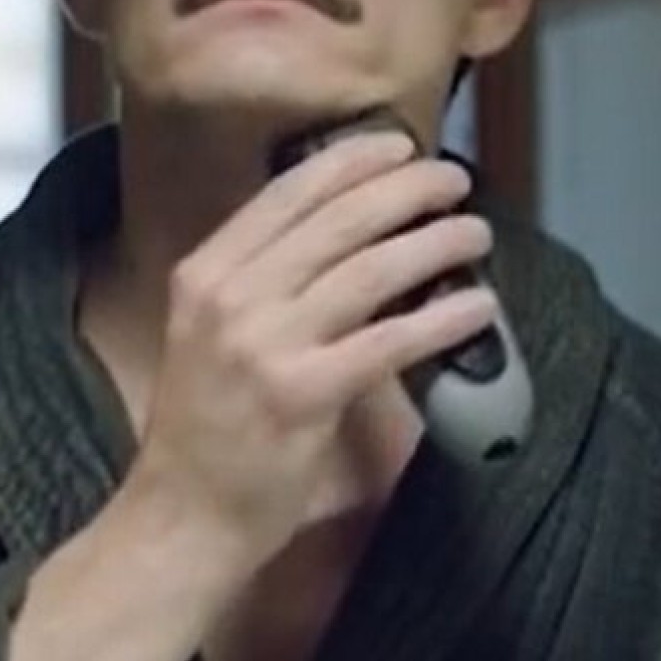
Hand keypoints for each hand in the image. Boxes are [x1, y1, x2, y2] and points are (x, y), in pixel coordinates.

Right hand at [127, 129, 497, 565]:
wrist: (182, 514)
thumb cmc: (207, 424)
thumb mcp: (210, 330)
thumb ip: (264, 279)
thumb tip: (350, 233)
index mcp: (206, 270)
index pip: (289, 192)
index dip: (352, 161)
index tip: (400, 146)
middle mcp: (230, 296)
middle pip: (339, 220)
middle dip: (408, 189)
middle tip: (454, 181)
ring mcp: (264, 344)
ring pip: (371, 270)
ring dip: (435, 243)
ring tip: (476, 234)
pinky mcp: (302, 395)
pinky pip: (390, 342)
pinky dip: (442, 319)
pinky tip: (477, 306)